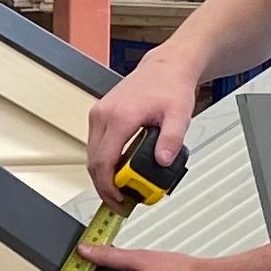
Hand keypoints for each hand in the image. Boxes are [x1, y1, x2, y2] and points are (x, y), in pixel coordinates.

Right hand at [87, 59, 197, 203]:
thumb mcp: (179, 115)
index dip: (108, 187)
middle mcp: (104, 115)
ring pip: (91, 155)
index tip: (120, 200)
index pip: (104, 162)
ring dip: (102, 176)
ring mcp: (99, 115)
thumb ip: (172, 140)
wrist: (166, 67)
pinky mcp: (99, 115)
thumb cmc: (170, 86)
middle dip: (104, 188)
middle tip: (121, 202)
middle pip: (93, 162)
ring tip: (121, 190)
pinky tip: (117, 171)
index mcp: (120, 117)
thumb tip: (162, 161)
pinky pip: (95, 146)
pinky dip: (103, 162)